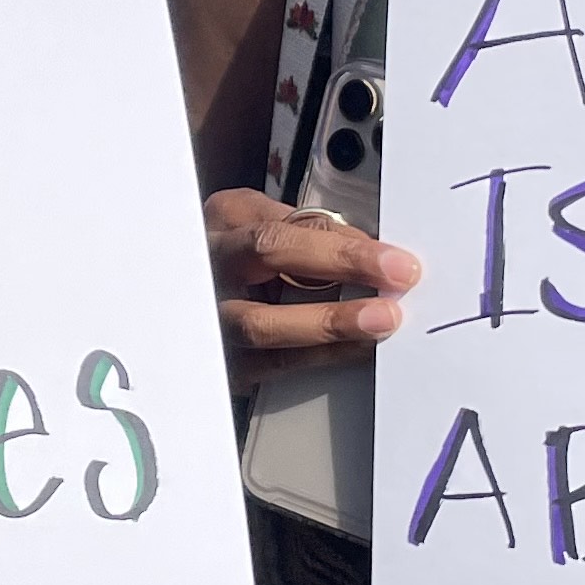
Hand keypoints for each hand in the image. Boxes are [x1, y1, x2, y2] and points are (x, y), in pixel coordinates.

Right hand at [208, 188, 418, 388]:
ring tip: (378, 323)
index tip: (395, 261)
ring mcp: (207, 314)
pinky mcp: (218, 359)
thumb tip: (373, 253)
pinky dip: (318, 356)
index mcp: (224, 221)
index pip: (286, 227)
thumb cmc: (239, 257)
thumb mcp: (266, 226)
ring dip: (329, 324)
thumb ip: (312, 233)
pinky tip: (353, 349)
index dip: (344, 246)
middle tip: (393, 285)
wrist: (189, 300)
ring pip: (261, 322)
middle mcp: (208, 262)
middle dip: (340, 266)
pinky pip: (268, 364)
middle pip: (268, 255)